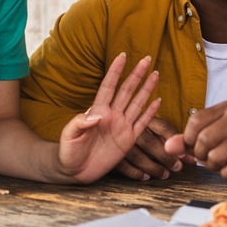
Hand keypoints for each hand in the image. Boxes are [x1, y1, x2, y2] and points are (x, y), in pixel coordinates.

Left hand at [57, 54, 160, 182]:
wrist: (74, 170)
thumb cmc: (68, 151)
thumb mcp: (69, 136)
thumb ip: (80, 123)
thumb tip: (97, 115)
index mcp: (98, 111)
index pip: (109, 86)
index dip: (115, 71)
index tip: (123, 56)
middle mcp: (112, 115)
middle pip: (127, 90)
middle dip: (137, 74)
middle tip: (147, 59)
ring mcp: (122, 126)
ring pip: (138, 103)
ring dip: (147, 89)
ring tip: (155, 75)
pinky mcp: (128, 140)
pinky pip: (142, 123)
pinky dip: (151, 112)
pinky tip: (158, 101)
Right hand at [115, 118, 184, 180]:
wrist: (109, 124)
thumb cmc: (138, 129)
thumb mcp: (153, 128)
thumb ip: (171, 140)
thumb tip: (191, 157)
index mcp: (145, 118)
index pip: (163, 128)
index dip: (175, 142)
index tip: (185, 154)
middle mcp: (132, 128)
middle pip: (151, 142)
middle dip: (166, 156)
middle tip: (177, 167)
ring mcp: (120, 141)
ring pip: (137, 156)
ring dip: (153, 167)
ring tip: (165, 174)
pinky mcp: (112, 153)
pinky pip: (123, 165)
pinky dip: (136, 172)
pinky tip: (145, 176)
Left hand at [162, 102, 226, 184]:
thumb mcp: (209, 138)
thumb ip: (186, 141)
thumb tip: (169, 146)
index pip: (195, 121)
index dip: (189, 139)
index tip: (197, 145)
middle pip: (203, 139)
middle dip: (202, 155)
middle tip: (212, 156)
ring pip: (215, 157)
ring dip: (215, 166)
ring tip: (226, 161)